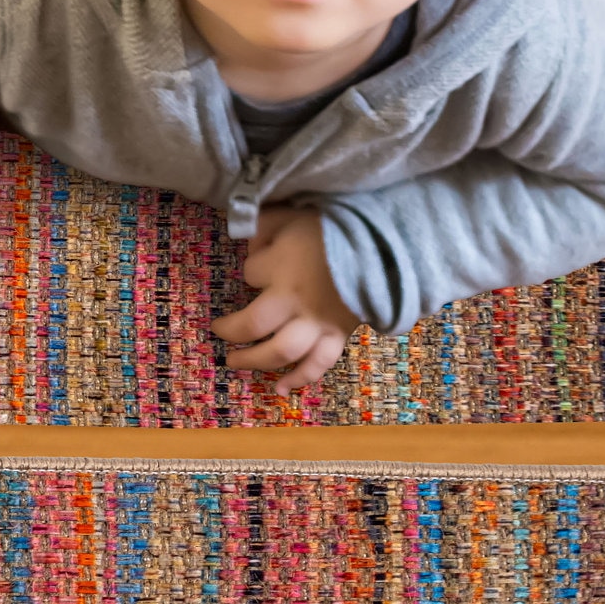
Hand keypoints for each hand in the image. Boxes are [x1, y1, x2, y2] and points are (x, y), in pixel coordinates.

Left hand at [209, 206, 357, 387]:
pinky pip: (317, 364)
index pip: (250, 273)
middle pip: (252, 326)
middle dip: (231, 331)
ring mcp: (316, 323)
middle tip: (219, 332)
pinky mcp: (337, 334)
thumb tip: (249, 242)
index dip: (250, 270)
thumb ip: (263, 225)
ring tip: (235, 363)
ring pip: (280, 352)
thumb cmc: (334, 227)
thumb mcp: (291, 214)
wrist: (385, 247)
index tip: (257, 264)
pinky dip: (299, 379)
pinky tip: (281, 389)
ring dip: (254, 361)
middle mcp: (292, 302)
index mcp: (280, 268)